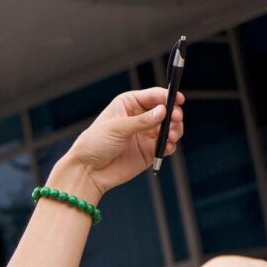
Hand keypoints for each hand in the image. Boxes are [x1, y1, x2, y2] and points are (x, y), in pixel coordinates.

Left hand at [50, 87, 184, 204]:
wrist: (88, 171)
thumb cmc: (95, 143)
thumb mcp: (118, 127)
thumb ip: (142, 121)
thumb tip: (163, 112)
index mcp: (129, 104)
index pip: (153, 96)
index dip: (167, 96)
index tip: (178, 100)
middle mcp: (140, 117)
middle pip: (166, 110)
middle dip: (174, 114)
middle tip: (176, 119)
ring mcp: (146, 134)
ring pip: (170, 127)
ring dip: (175, 129)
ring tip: (171, 135)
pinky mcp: (150, 150)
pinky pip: (167, 145)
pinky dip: (171, 144)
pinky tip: (168, 145)